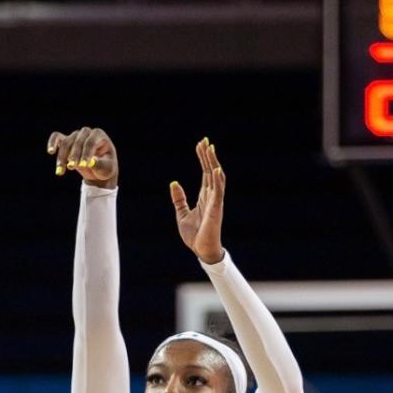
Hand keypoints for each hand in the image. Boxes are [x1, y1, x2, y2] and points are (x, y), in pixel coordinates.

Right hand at [47, 127, 117, 189]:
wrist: (99, 171)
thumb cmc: (106, 168)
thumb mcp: (107, 169)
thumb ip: (100, 165)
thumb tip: (91, 162)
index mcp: (99, 135)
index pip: (90, 142)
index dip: (86, 153)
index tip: (83, 165)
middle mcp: (87, 132)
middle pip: (77, 141)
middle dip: (74, 155)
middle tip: (71, 168)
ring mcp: (76, 136)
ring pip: (66, 143)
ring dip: (62, 157)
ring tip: (60, 171)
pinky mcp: (67, 141)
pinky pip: (57, 137)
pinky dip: (52, 143)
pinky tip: (50, 151)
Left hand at [170, 137, 224, 264]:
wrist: (201, 251)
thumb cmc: (194, 236)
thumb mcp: (182, 214)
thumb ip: (179, 199)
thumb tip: (174, 183)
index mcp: (204, 197)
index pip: (205, 173)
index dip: (203, 159)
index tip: (200, 145)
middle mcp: (212, 197)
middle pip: (211, 171)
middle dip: (208, 156)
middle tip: (205, 141)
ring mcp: (215, 202)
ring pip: (216, 178)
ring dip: (213, 163)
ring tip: (210, 149)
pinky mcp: (216, 210)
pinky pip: (218, 192)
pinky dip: (218, 180)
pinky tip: (216, 169)